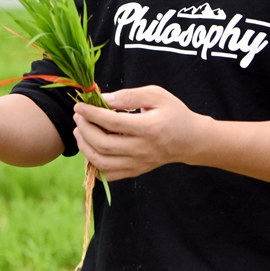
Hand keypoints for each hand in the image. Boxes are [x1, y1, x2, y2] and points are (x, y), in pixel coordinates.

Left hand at [72, 85, 210, 180]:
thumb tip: (103, 99)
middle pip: (103, 144)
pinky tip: (90, 149)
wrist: (191, 140)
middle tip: (78, 117)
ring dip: (84, 147)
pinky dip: (94, 164)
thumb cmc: (173, 113)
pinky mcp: (136, 171)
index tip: (79, 106)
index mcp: (147, 128)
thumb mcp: (156, 95)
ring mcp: (138, 163)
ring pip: (102, 163)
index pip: (111, 122)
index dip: (91, 113)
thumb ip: (128, 96)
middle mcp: (142, 149)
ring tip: (80, 132)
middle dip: (84, 129)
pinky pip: (109, 175)